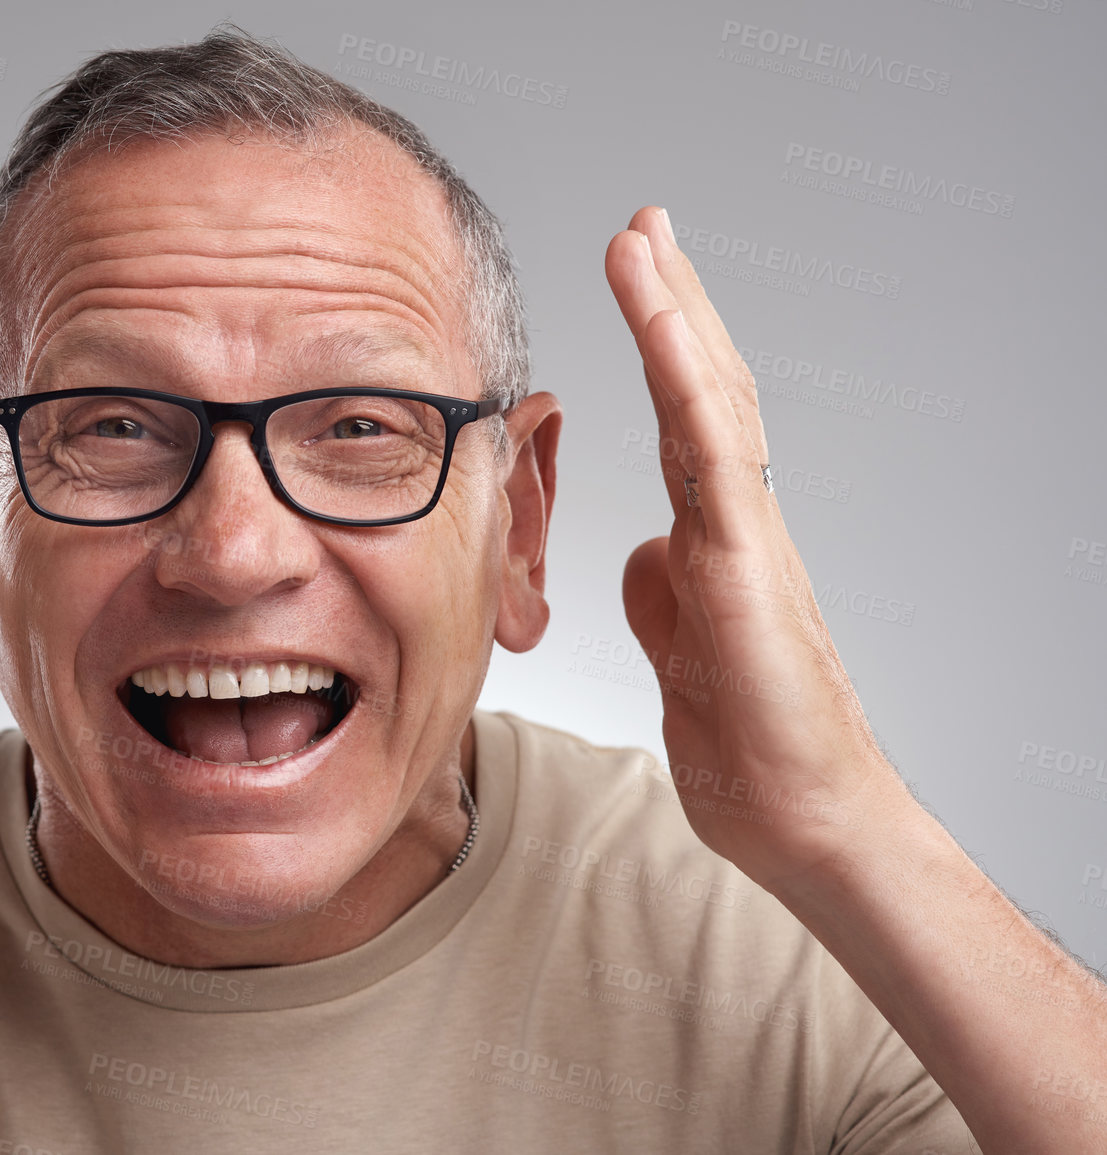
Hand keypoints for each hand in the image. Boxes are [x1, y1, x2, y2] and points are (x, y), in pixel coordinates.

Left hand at [603, 205, 905, 891]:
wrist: (808, 825)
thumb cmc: (756, 755)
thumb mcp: (680, 661)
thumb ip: (665, 599)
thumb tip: (648, 550)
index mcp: (715, 545)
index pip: (684, 425)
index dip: (661, 350)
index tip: (635, 281)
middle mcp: (737, 526)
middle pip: (704, 391)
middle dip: (672, 303)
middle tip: (643, 225)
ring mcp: (747, 542)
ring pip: (712, 405)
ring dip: (673, 316)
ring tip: (642, 240)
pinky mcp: (747, 570)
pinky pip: (715, 459)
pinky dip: (687, 384)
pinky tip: (663, 326)